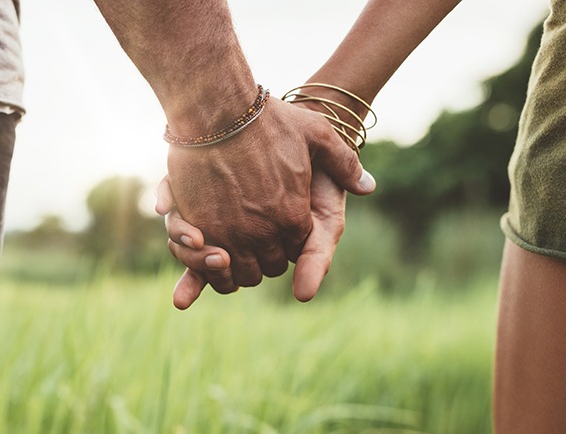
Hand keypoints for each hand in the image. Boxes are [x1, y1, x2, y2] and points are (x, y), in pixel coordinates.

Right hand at [166, 97, 373, 287]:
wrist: (216, 110)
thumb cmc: (267, 120)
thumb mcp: (317, 133)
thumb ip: (344, 164)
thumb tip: (368, 187)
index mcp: (294, 216)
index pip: (297, 251)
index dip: (289, 242)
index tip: (279, 228)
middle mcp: (263, 232)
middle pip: (267, 267)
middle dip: (265, 256)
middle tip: (256, 238)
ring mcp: (229, 234)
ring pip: (238, 273)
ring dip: (237, 265)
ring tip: (233, 247)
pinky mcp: (197, 229)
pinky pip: (205, 264)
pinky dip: (207, 264)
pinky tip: (208, 248)